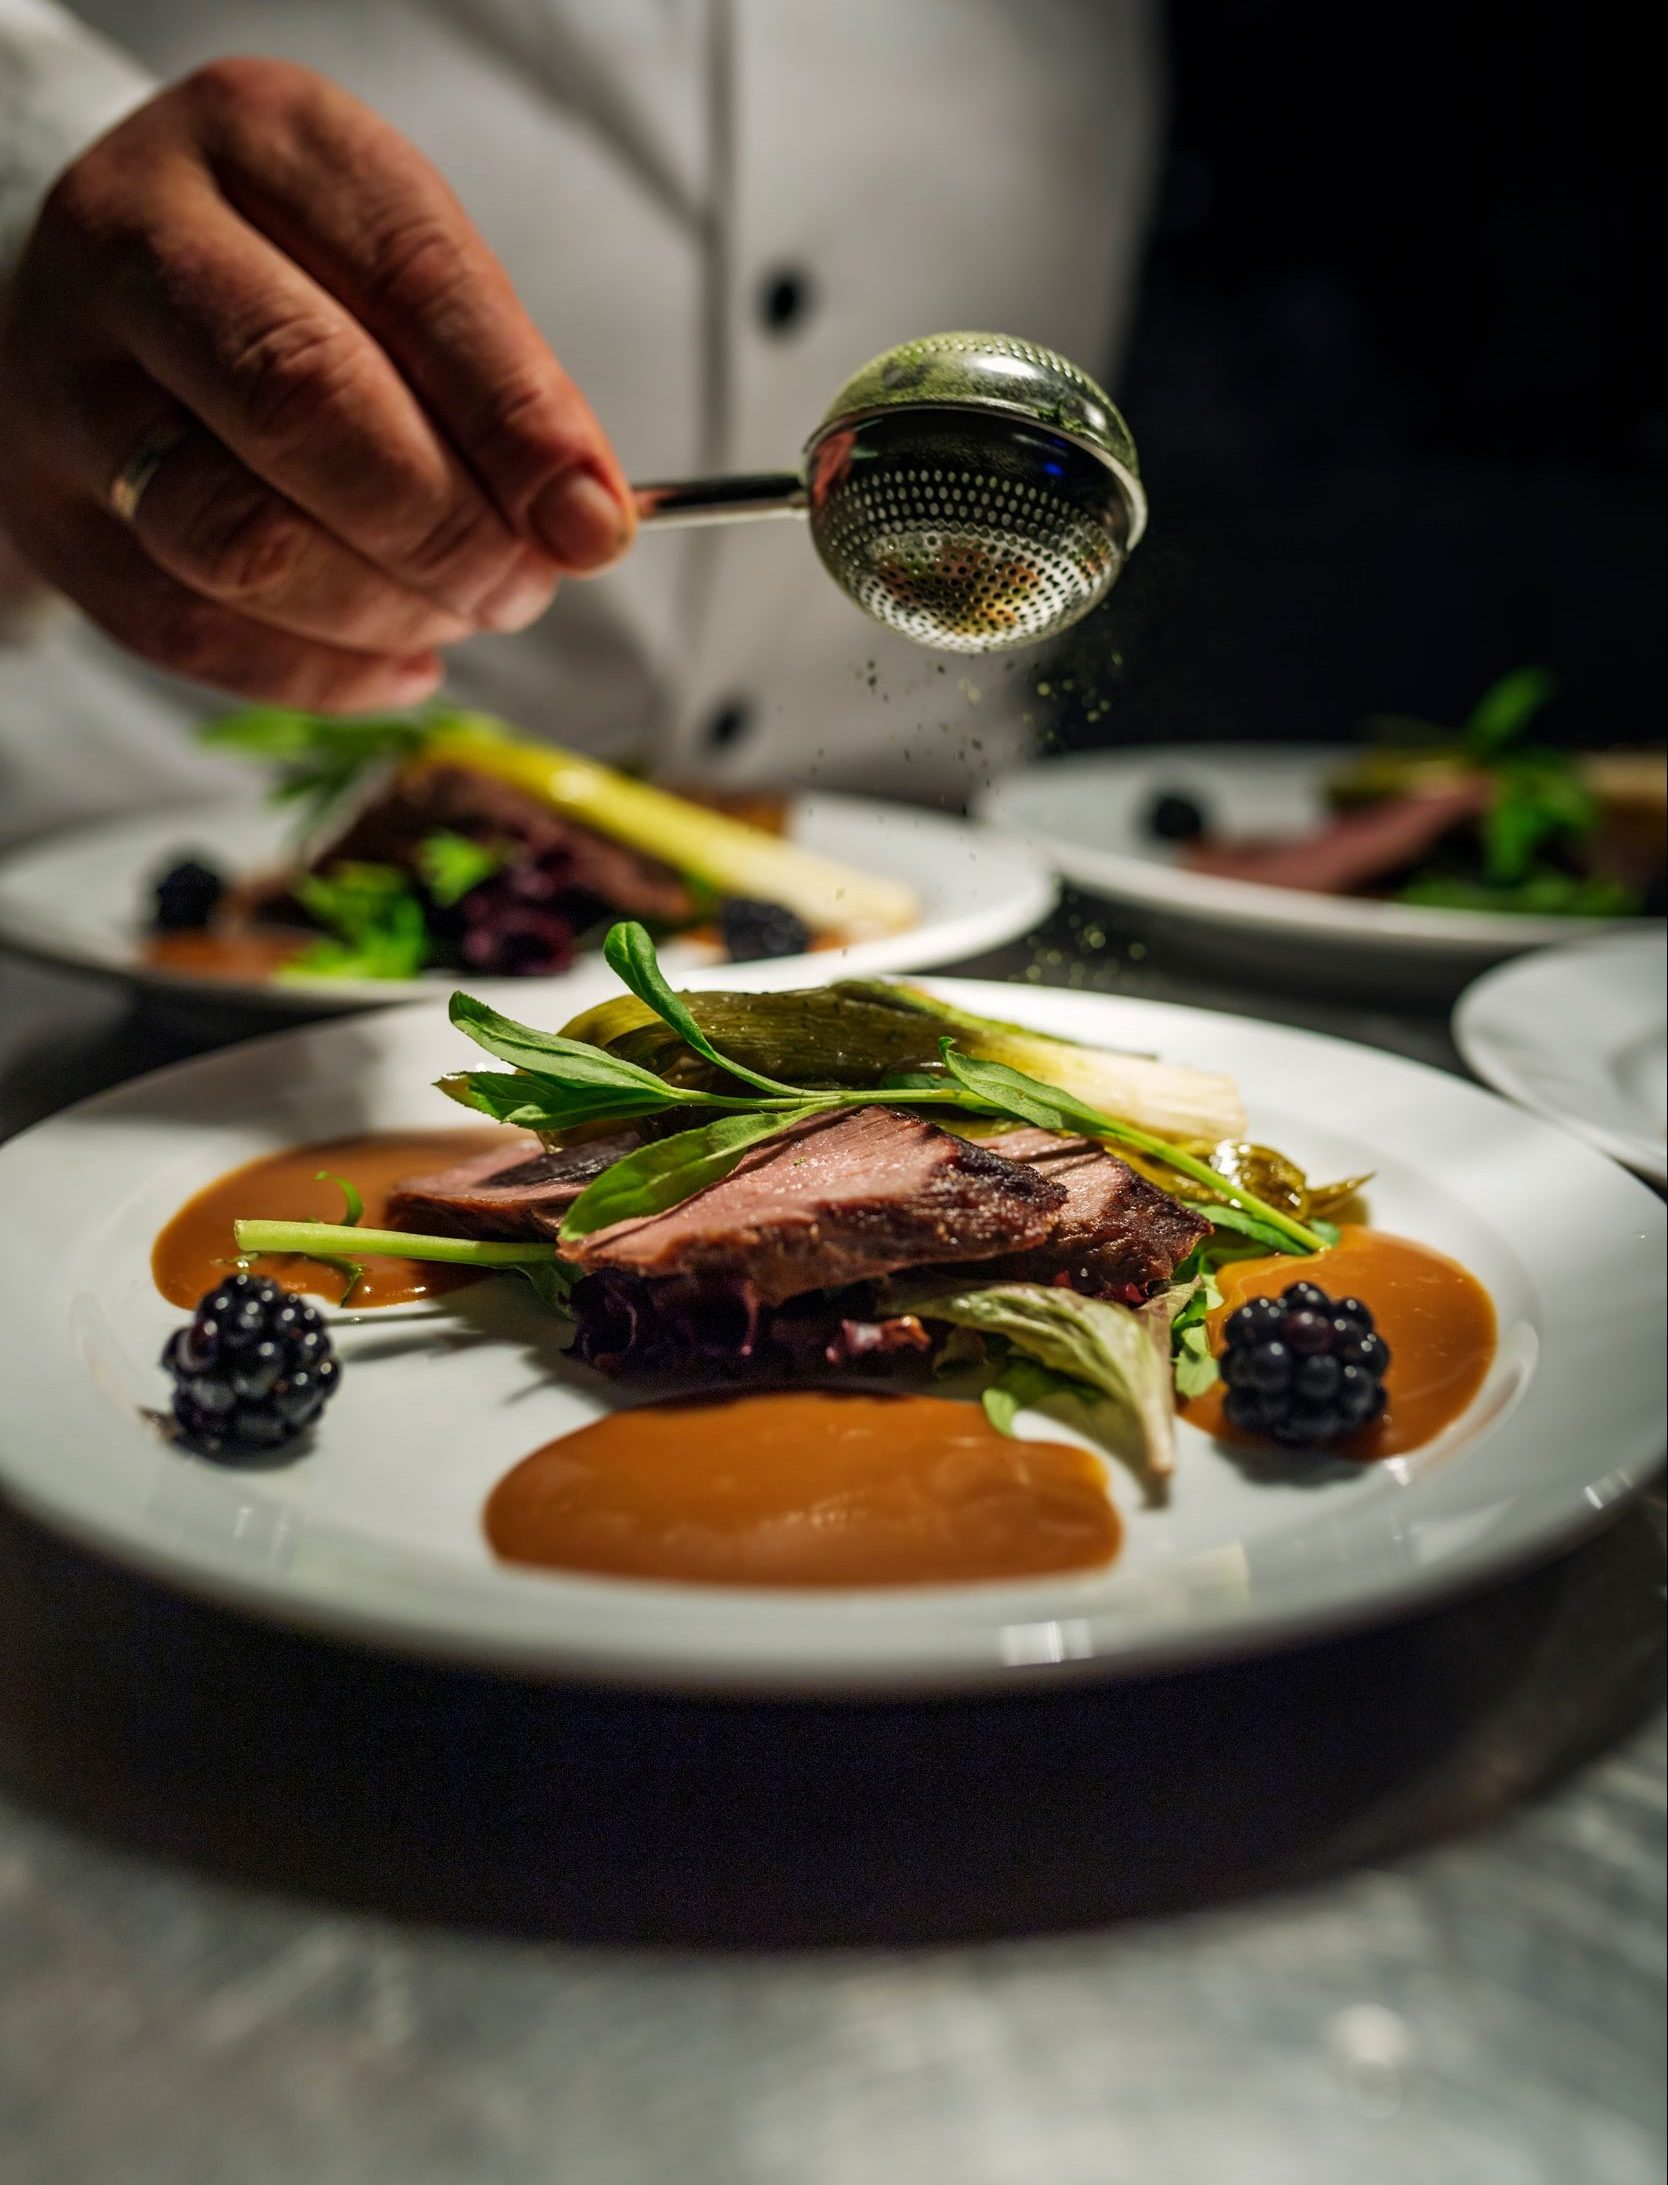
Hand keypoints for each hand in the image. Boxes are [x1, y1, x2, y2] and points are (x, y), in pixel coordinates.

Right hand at [0, 58, 635, 709]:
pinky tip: (400, 661)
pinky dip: (324, 673)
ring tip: (459, 616)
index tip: (592, 523)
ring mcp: (69, 384)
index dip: (515, 419)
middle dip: (447, 528)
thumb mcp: (404, 274)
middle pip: (302, 401)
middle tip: (522, 587)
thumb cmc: (295, 289)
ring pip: (241, 538)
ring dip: (387, 609)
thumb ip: (499, 385)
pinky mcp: (52, 516)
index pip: (408, 278)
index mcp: (258, 141)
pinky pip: (194, 630)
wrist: (110, 313)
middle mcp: (135, 241)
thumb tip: (586, 524)